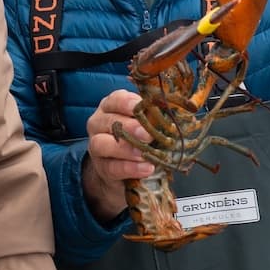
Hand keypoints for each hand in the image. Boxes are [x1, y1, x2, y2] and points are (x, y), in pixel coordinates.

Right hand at [81, 89, 152, 221]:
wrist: (121, 169)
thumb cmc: (137, 138)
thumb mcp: (144, 124)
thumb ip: (153, 117)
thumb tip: (174, 112)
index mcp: (110, 107)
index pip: (114, 100)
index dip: (126, 102)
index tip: (140, 106)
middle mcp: (99, 124)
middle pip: (108, 122)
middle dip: (129, 127)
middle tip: (147, 134)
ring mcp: (96, 146)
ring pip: (102, 144)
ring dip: (125, 149)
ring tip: (144, 154)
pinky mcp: (101, 168)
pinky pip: (111, 167)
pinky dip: (130, 168)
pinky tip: (147, 168)